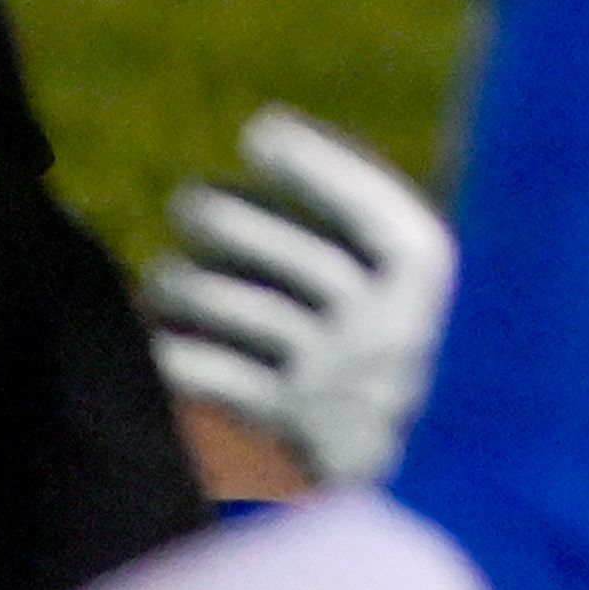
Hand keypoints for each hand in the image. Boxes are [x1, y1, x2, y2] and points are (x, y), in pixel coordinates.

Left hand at [142, 105, 454, 488]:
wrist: (433, 462)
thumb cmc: (401, 335)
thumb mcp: (410, 275)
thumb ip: (362, 216)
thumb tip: (269, 136)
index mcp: (431, 272)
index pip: (369, 205)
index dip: (314, 161)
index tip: (260, 127)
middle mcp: (390, 322)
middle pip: (295, 255)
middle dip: (229, 217)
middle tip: (186, 199)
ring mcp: (339, 375)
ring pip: (247, 312)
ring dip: (189, 282)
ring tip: (164, 270)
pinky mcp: (292, 424)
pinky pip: (217, 376)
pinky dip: (177, 351)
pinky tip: (155, 335)